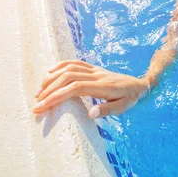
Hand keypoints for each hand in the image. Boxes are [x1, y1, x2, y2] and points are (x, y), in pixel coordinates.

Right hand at [33, 60, 148, 118]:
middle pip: (68, 77)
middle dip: (50, 90)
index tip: (42, 107)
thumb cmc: (131, 98)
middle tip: (37, 104)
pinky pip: (76, 62)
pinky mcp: (95, 68)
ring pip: (70, 68)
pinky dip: (61, 65)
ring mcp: (95, 70)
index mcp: (102, 86)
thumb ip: (107, 110)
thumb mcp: (123, 107)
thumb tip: (90, 114)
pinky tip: (50, 72)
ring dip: (52, 78)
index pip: (74, 88)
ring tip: (39, 92)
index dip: (56, 96)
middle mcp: (97, 75)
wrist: (140, 84)